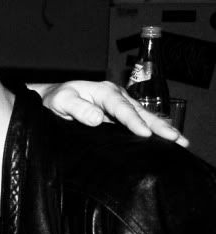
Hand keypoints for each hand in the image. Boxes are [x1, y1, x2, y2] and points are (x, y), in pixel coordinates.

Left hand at [36, 80, 187, 146]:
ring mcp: (120, 106)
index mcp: (103, 91)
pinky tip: (166, 142)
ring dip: (162, 129)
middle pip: (140, 112)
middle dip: (159, 125)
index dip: (133, 120)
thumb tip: (97, 118)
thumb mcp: (61, 101)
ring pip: (144, 117)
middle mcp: (116, 97)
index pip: (121, 107)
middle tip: (176, 139)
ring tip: (181, 142)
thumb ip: (77, 108)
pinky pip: (140, 122)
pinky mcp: (120, 116)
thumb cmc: (55, 100)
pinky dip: (154, 131)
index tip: (144, 133)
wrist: (52, 99)